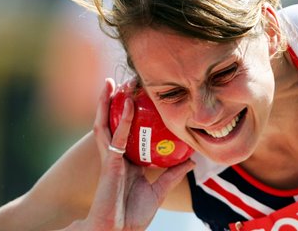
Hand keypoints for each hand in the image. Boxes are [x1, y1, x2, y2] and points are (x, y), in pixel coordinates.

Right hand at [75, 79, 194, 230]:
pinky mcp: (110, 161)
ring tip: (113, 83)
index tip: (138, 97)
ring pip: (105, 123)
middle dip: (114, 101)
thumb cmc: (133, 215)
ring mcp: (109, 157)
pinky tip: (126, 102)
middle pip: (112, 122)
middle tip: (124, 82)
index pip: (126, 131)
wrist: (119, 230)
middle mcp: (114, 155)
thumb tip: (191, 160)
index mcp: (125, 160)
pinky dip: (122, 117)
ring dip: (108, 102)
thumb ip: (172, 173)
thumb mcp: (158, 190)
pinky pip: (116, 134)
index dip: (128, 114)